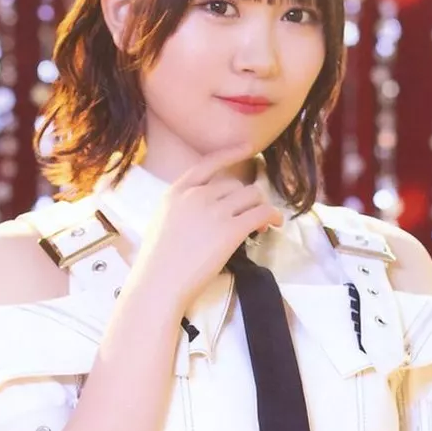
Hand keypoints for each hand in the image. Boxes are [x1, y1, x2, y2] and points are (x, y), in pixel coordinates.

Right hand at [132, 145, 283, 312]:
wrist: (160, 282)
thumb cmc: (157, 262)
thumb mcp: (162, 221)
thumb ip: (183, 206)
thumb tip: (206, 207)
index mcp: (177, 192)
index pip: (208, 163)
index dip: (230, 154)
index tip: (247, 148)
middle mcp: (197, 195)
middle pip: (235, 185)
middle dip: (246, 199)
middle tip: (250, 217)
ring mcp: (215, 211)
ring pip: (252, 196)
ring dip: (260, 208)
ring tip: (260, 225)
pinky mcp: (231, 230)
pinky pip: (262, 212)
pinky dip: (272, 216)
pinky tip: (273, 224)